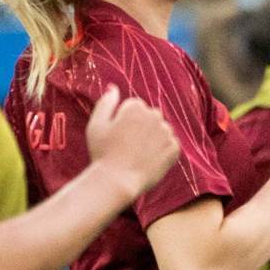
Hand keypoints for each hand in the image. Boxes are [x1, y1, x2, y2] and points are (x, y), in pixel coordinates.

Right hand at [84, 85, 180, 199]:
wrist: (117, 182)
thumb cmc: (102, 154)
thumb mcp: (96, 125)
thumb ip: (106, 103)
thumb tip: (114, 88)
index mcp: (136, 107)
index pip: (136, 107)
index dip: (125, 123)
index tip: (119, 137)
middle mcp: (154, 115)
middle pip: (151, 117)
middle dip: (142, 128)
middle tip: (129, 147)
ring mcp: (166, 132)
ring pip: (162, 131)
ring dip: (154, 140)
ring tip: (139, 155)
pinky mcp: (173, 149)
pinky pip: (172, 145)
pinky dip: (163, 153)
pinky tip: (150, 161)